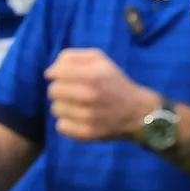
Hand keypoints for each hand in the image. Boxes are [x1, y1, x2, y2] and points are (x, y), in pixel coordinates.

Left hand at [46, 49, 160, 142]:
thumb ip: (72, 57)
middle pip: (53, 92)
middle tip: (73, 93)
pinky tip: (78, 119)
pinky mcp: (87, 133)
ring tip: (77, 107)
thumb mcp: (99, 59)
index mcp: (91, 75)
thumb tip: (50, 72)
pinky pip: (61, 127)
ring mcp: (87, 117)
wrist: (139, 112)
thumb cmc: (116, 82)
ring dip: (64, 107)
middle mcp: (88, 96)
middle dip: (60, 91)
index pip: (56, 73)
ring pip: (56, 109)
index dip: (58, 74)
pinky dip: (67, 123)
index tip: (66, 78)